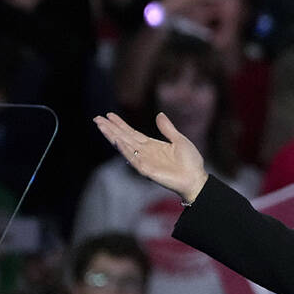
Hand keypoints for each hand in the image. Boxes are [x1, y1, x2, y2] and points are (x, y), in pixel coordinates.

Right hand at [93, 112, 207, 202]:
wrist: (196, 179)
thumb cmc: (191, 162)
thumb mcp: (179, 140)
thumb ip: (167, 129)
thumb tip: (159, 114)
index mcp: (152, 145)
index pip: (132, 133)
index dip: (120, 124)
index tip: (109, 115)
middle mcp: (145, 152)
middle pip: (124, 138)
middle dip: (110, 128)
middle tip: (97, 118)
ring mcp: (144, 161)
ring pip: (124, 146)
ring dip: (112, 136)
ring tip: (101, 126)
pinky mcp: (146, 170)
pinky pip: (133, 159)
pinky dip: (125, 150)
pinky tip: (117, 140)